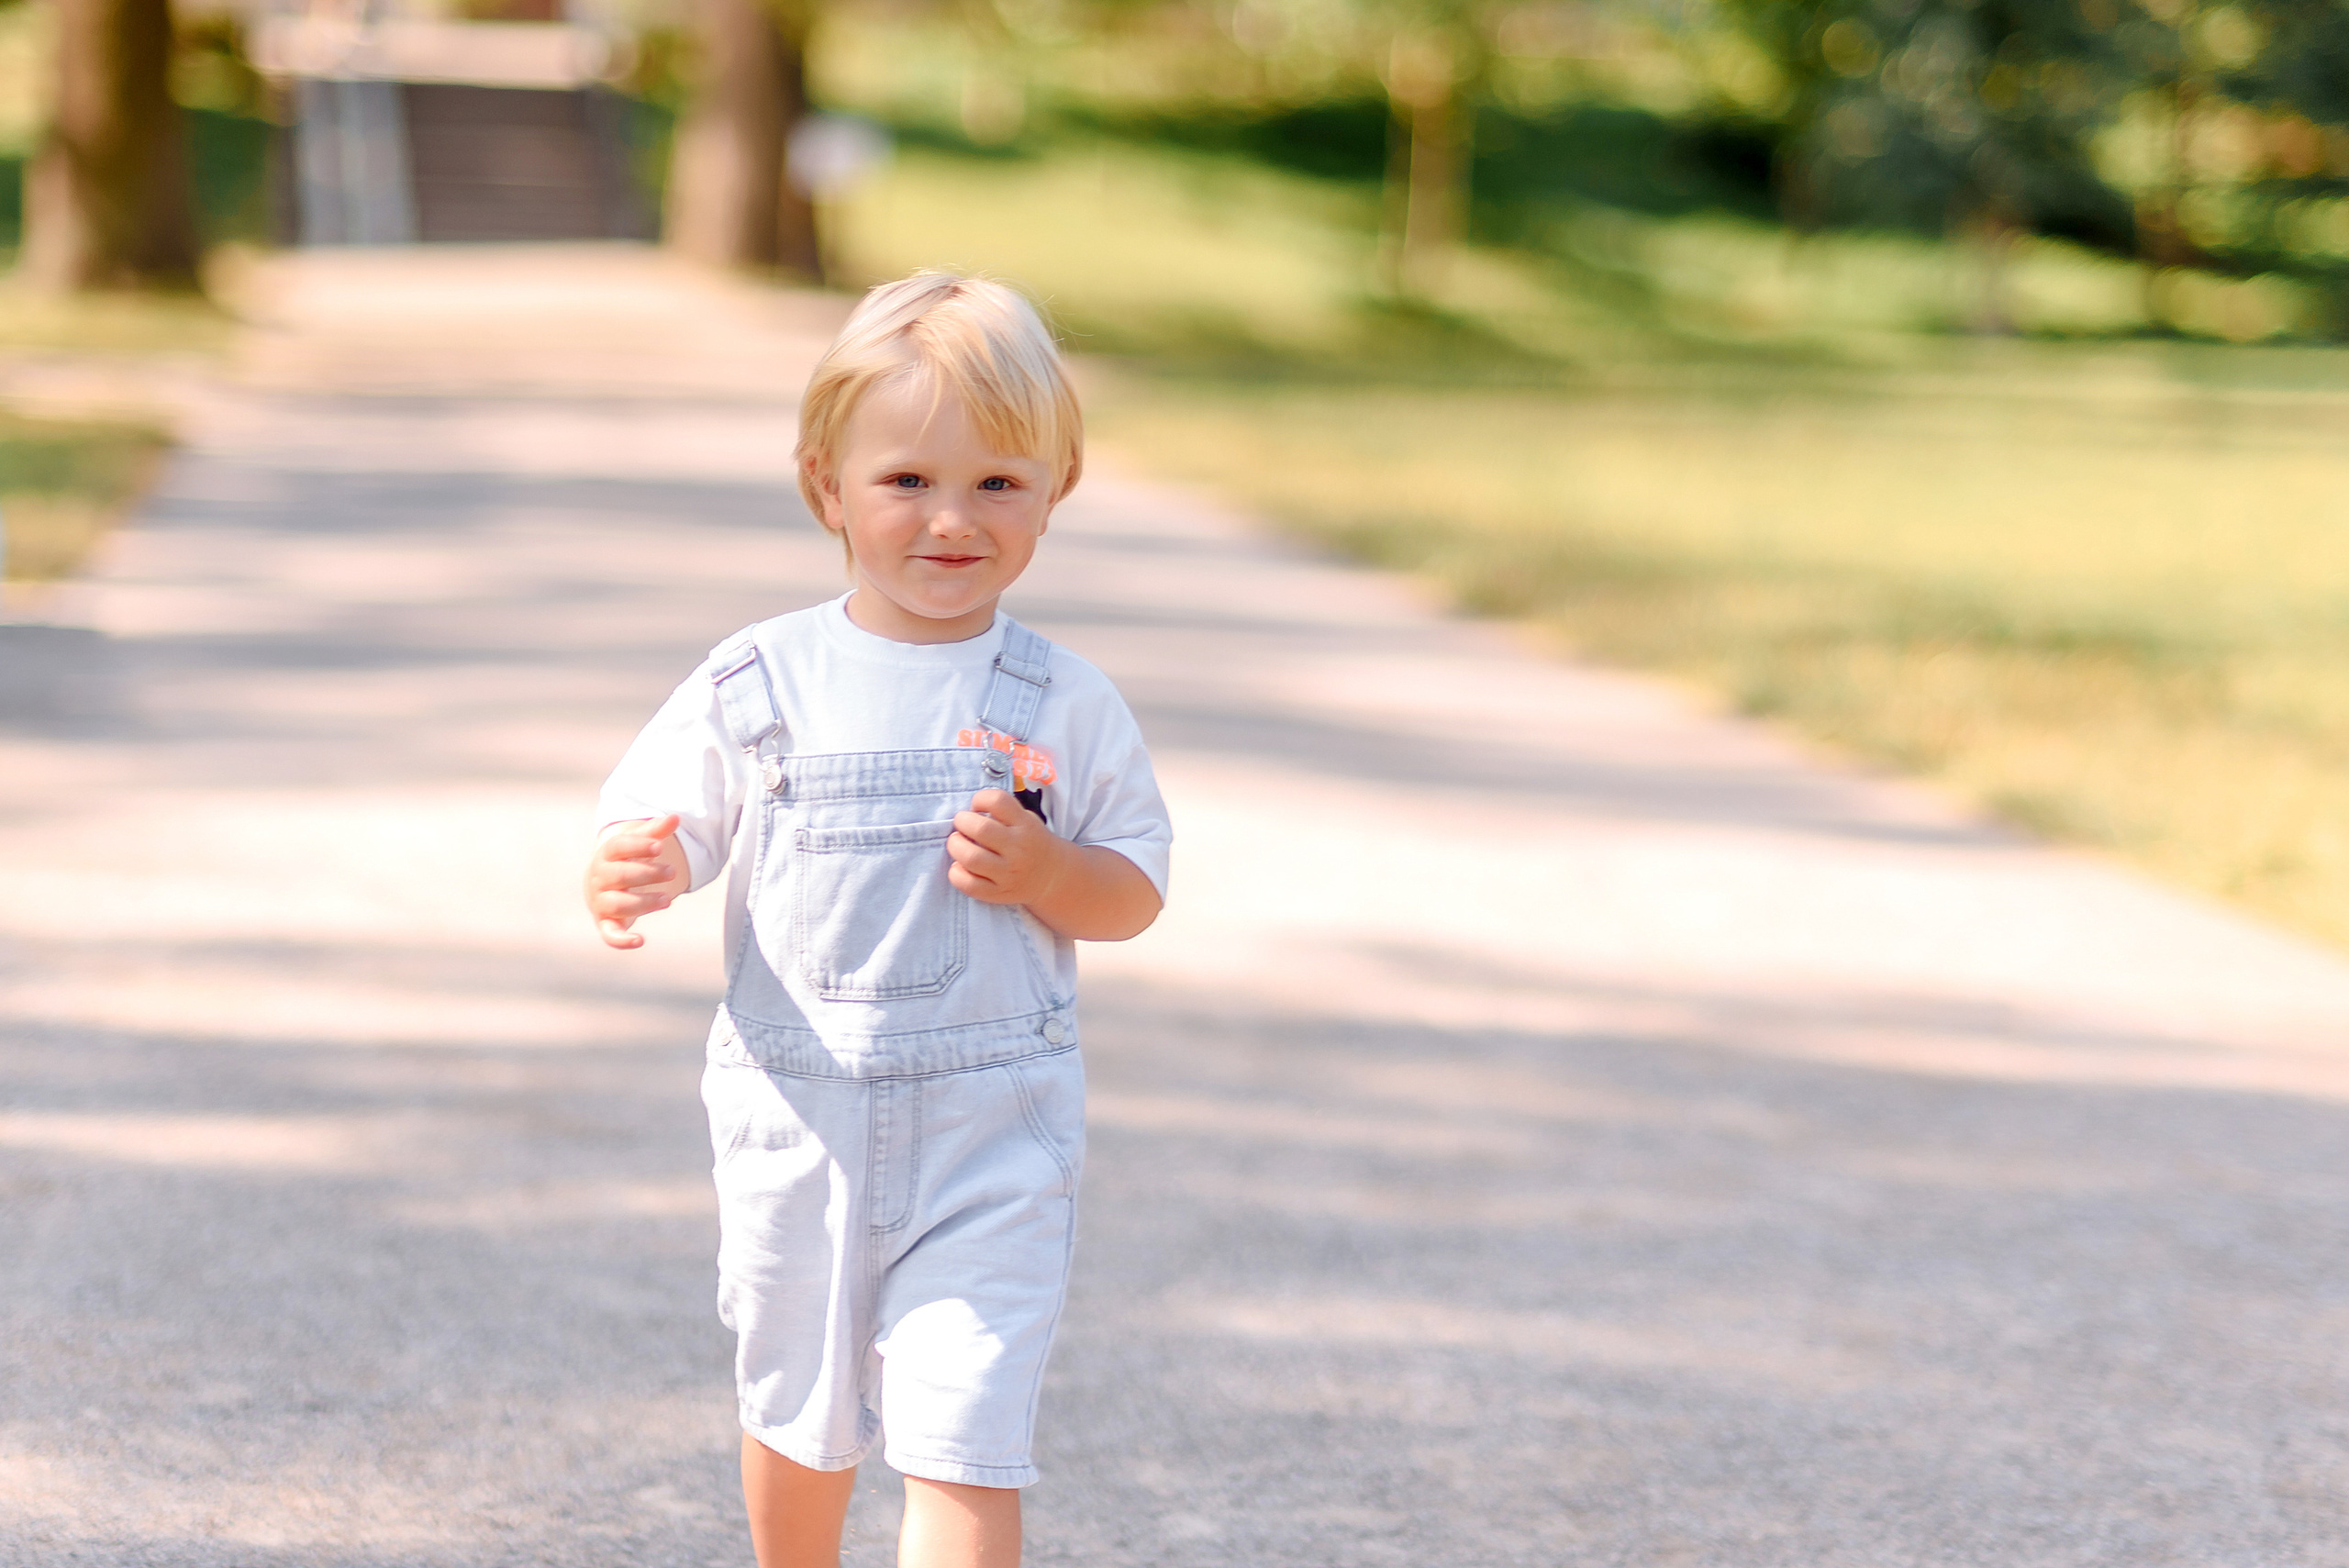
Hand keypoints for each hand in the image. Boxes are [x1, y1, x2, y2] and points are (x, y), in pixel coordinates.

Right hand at [585, 814, 687, 949]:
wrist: (604, 881)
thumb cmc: (626, 858)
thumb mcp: (640, 842)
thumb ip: (657, 832)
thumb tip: (676, 817)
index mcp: (607, 854)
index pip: (619, 847)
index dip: (638, 846)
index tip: (659, 846)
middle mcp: (600, 878)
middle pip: (620, 875)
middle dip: (647, 874)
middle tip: (672, 872)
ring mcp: (601, 901)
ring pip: (618, 904)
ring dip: (643, 902)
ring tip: (668, 899)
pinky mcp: (606, 922)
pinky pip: (609, 934)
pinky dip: (621, 940)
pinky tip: (640, 940)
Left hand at [947, 789, 1068, 907]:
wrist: (1052, 877)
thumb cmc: (1030, 842)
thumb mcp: (1027, 820)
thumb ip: (1003, 812)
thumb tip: (967, 812)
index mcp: (1026, 825)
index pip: (997, 801)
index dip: (980, 799)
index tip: (976, 807)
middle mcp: (1018, 849)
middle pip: (981, 829)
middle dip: (962, 821)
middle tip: (962, 824)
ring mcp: (1009, 873)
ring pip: (971, 858)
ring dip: (955, 846)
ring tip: (958, 843)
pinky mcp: (999, 893)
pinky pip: (969, 885)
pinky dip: (956, 873)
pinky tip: (959, 866)